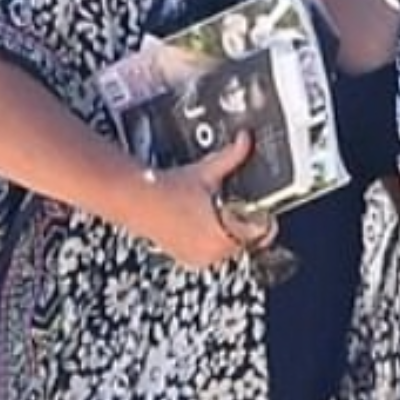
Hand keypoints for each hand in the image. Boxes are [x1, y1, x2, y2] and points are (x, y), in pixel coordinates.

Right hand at [128, 132, 269, 268]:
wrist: (137, 199)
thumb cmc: (169, 188)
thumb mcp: (207, 172)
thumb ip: (232, 156)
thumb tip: (247, 140)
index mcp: (226, 234)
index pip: (261, 232)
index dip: (263, 217)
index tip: (262, 207)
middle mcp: (215, 252)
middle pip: (247, 240)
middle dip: (244, 223)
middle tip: (234, 204)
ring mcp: (203, 258)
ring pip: (230, 247)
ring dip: (229, 232)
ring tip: (216, 212)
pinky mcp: (190, 260)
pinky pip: (212, 253)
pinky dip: (212, 240)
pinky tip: (202, 222)